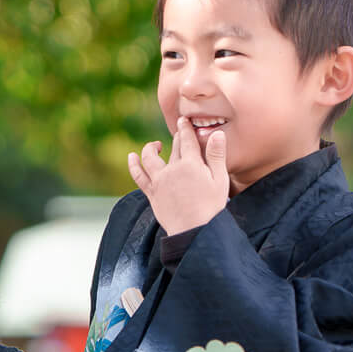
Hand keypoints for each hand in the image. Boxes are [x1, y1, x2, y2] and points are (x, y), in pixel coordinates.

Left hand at [127, 118, 228, 234]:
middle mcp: (172, 169)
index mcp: (191, 164)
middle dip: (176, 138)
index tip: (183, 120)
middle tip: (179, 133)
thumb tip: (217, 133)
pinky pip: (138, 176)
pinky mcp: (152, 193)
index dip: (185, 128)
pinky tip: (131, 157)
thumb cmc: (212, 207)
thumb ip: (216, 155)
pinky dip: (134, 165)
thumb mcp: (220, 180)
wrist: (195, 231)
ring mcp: (159, 181)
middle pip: (173, 148)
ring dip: (151, 148)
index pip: (187, 140)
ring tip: (155, 145)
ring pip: (150, 158)